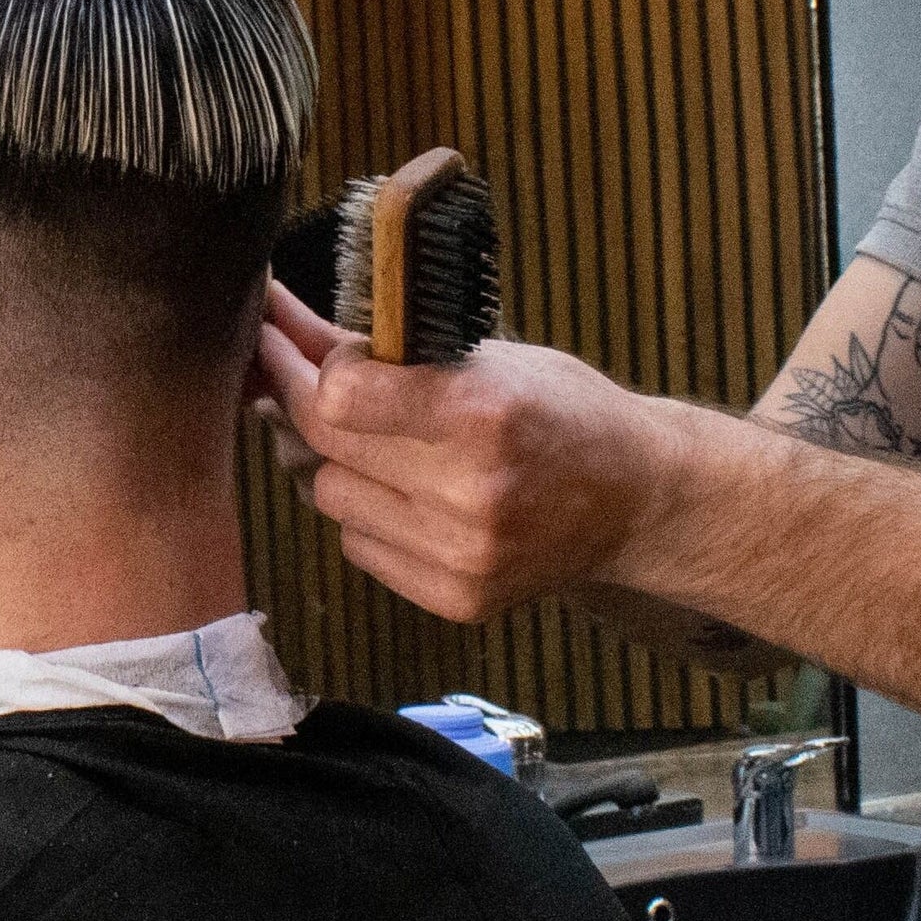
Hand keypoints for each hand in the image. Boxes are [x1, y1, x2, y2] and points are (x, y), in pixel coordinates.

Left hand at [248, 281, 682, 625]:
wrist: (638, 499)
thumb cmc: (562, 410)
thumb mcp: (485, 356)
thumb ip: (380, 346)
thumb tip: (283, 321)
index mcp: (481, 413)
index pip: (338, 396)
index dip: (314, 367)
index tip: (314, 350)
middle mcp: (470, 491)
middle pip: (325, 446)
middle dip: (303, 404)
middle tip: (298, 377)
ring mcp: (463, 554)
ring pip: (330, 497)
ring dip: (339, 463)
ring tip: (380, 441)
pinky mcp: (458, 599)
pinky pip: (359, 547)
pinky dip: (368, 515)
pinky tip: (407, 493)